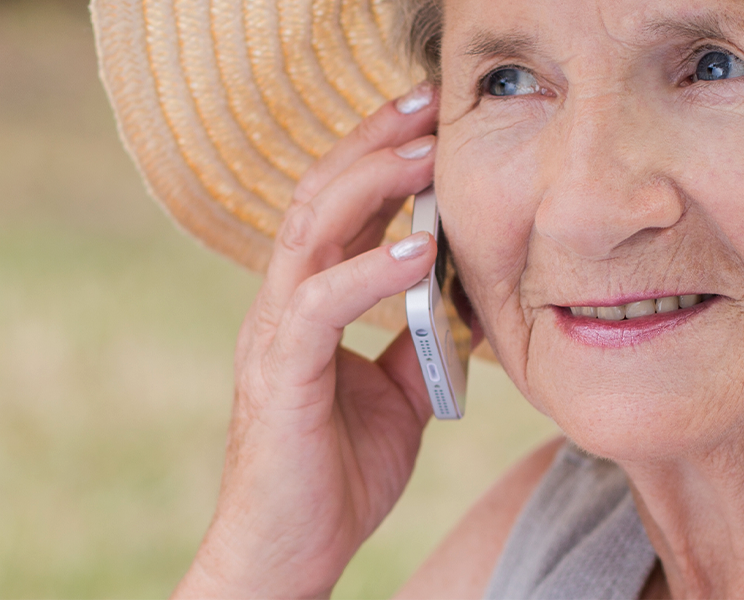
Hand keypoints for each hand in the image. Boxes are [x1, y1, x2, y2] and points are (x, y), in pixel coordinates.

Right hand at [175, 84, 443, 598]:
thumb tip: (468, 304)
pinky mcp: (281, 372)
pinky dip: (368, 269)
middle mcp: (282, 304)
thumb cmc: (332, 478)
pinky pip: (320, 304)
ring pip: (312, 229)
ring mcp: (275, 334)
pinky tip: (417, 250)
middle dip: (375, 141)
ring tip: (426, 154)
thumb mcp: (399, 400)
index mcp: (305, 303)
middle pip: (320, 193)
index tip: (431, 118)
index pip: (336, 204)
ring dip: (373, 184)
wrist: (287, 553)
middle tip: (429, 104)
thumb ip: (420, 344)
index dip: (379, 154)